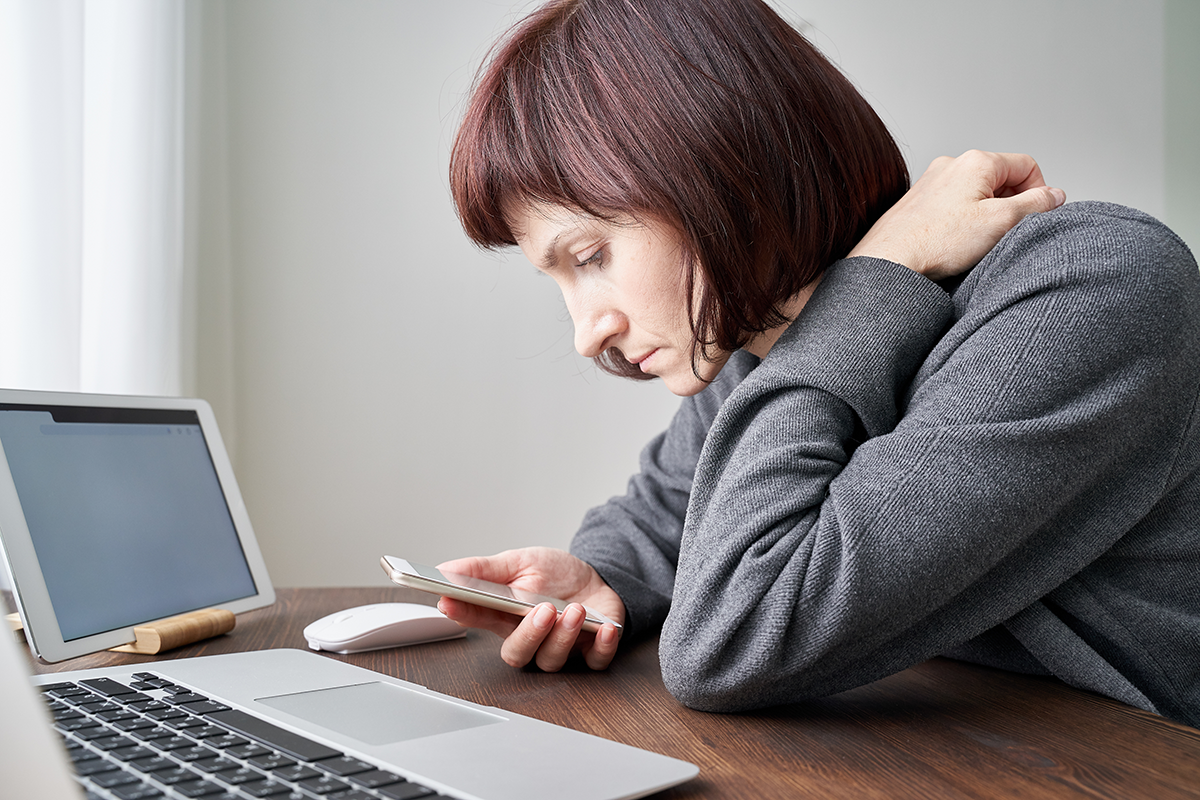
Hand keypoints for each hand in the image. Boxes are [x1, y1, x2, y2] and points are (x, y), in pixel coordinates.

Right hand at [435, 547, 625, 671]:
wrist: (598, 576)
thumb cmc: (555, 575)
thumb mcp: (520, 562)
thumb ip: (484, 569)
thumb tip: (444, 569)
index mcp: (506, 617)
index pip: (477, 619)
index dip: (463, 614)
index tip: (451, 601)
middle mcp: (530, 638)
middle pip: (517, 653)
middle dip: (529, 634)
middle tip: (542, 609)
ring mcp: (560, 648)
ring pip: (552, 659)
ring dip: (564, 635)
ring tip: (574, 610)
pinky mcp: (592, 651)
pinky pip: (595, 660)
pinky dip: (600, 646)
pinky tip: (603, 628)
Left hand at [847, 150, 1065, 279]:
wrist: (888, 261)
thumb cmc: (937, 242)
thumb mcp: (1000, 222)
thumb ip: (1035, 205)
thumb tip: (1055, 195)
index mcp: (976, 162)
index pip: (1027, 166)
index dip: (1039, 192)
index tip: (1034, 218)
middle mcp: (951, 165)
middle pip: (1001, 179)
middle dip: (1011, 205)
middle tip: (1005, 234)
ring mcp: (932, 183)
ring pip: (976, 195)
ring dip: (986, 216)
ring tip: (977, 243)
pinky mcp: (918, 203)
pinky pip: (954, 207)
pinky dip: (963, 222)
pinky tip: (955, 244)